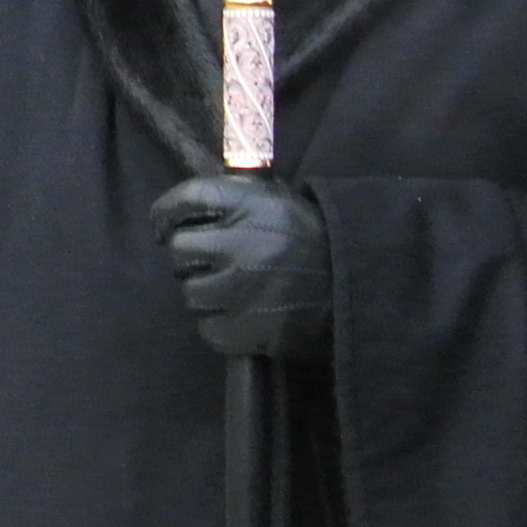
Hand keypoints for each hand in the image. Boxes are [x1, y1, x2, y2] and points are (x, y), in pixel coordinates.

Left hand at [150, 173, 333, 361]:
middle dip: (189, 257)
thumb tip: (184, 205)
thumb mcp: (281, 203)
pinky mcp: (250, 329)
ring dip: (205, 292)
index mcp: (255, 204)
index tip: (163, 225)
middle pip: (179, 249)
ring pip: (190, 292)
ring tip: (235, 290)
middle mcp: (245, 243)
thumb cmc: (316, 242)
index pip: (188, 197)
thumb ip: (236, 199)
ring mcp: (245, 289)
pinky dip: (219, 324)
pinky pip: (207, 328)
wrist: (362, 289)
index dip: (166, 212)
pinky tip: (243, 314)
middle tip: (210, 262)